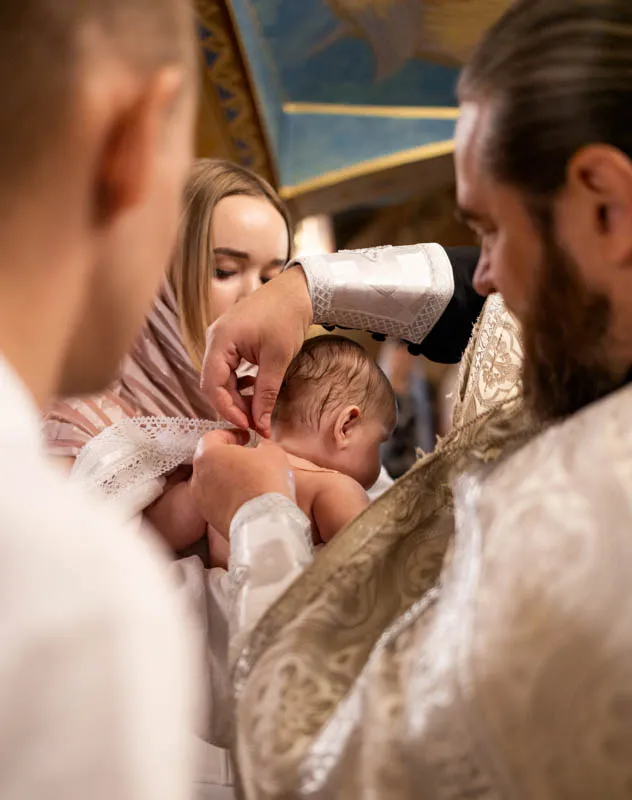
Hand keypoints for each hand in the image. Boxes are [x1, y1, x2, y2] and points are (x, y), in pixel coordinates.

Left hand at [191, 429, 293, 536]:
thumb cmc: (266, 481)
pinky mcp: (208, 516)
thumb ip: (263, 445)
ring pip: (212, 481)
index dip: (231, 435)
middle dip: (228, 456)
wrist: (263, 521)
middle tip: (246, 457)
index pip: (213, 436)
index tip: (245, 438)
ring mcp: (201, 499)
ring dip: (226, 477)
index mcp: (208, 454)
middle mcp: (198, 476)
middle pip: (210, 459)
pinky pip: (216, 500)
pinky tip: (245, 497)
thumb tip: (261, 448)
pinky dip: (227, 496)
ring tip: (248, 479)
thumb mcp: (272, 452)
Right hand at [201, 268, 311, 436]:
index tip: (247, 425)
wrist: (296, 291)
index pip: (212, 385)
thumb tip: (261, 425)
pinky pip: (228, 369)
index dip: (227, 409)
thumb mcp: (278, 359)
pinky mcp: (230, 340)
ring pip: (221, 378)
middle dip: (232, 406)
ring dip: (237, 396)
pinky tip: (255, 390)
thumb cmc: (286, 317)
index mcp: (220, 340)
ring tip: (258, 410)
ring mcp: (221, 339)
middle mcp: (214, 339)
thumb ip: (266, 393)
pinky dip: (239, 384)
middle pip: (213, 384)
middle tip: (255, 422)